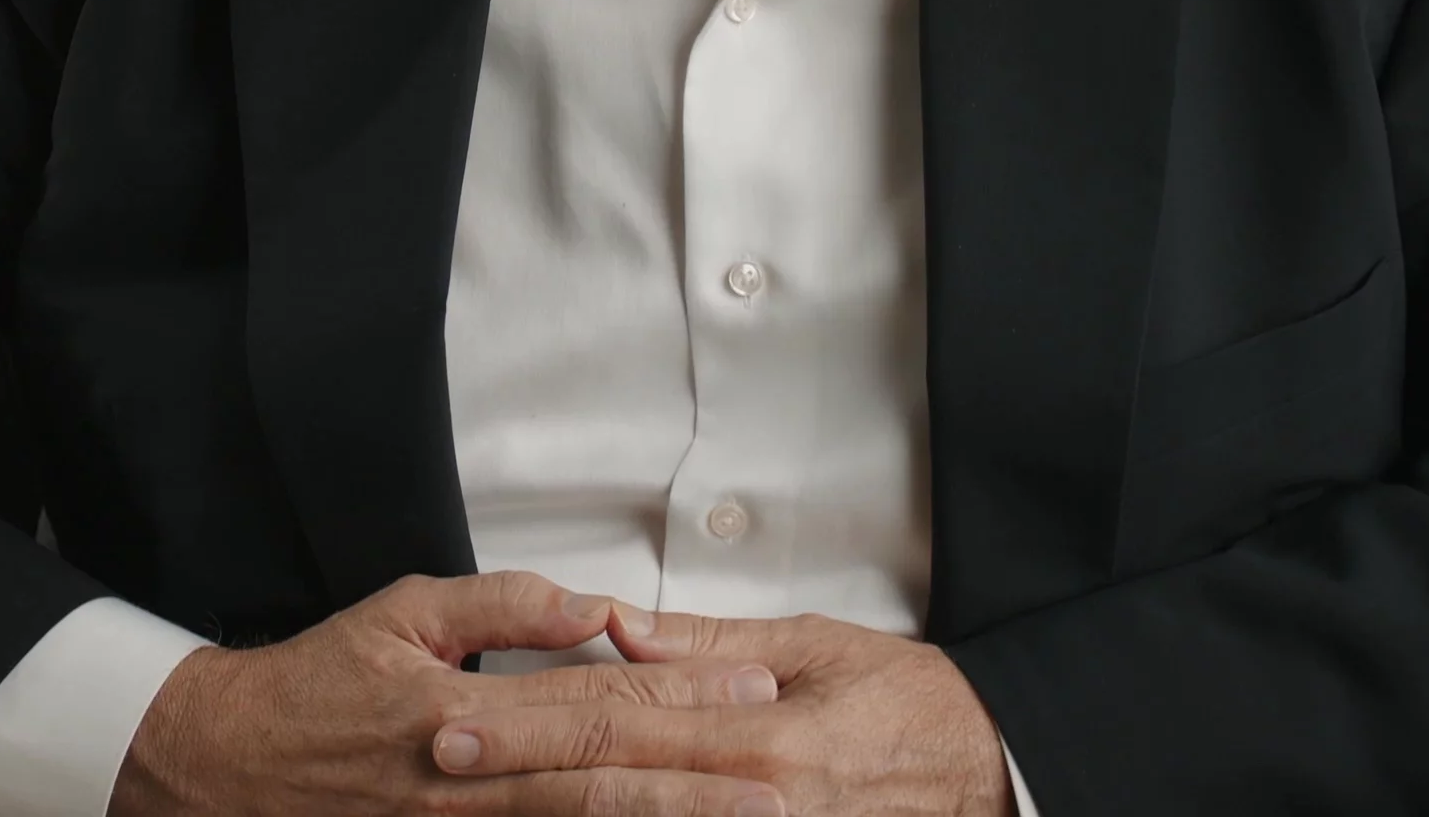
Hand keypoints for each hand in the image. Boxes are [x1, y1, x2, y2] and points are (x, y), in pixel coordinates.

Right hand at [111, 572, 787, 816]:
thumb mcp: (398, 615)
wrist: (222, 772)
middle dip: (699, 783)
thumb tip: (592, 604)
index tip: (754, 690)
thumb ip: (501, 605)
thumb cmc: (313, 689)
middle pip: (603, 785)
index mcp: (459, 709)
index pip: (593, 702)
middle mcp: (465, 784)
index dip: (679, 699)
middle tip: (784, 781)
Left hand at [428, 609, 1011, 816]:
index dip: (533, 727)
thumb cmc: (909, 706)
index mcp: (764, 737)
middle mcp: (762, 804)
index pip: (621, 728)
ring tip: (475, 808)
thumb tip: (618, 629)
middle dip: (520, 782)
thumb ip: (710, 648)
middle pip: (615, 792)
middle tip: (440, 767)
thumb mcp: (815, 649)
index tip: (458, 722)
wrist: (988, 772)